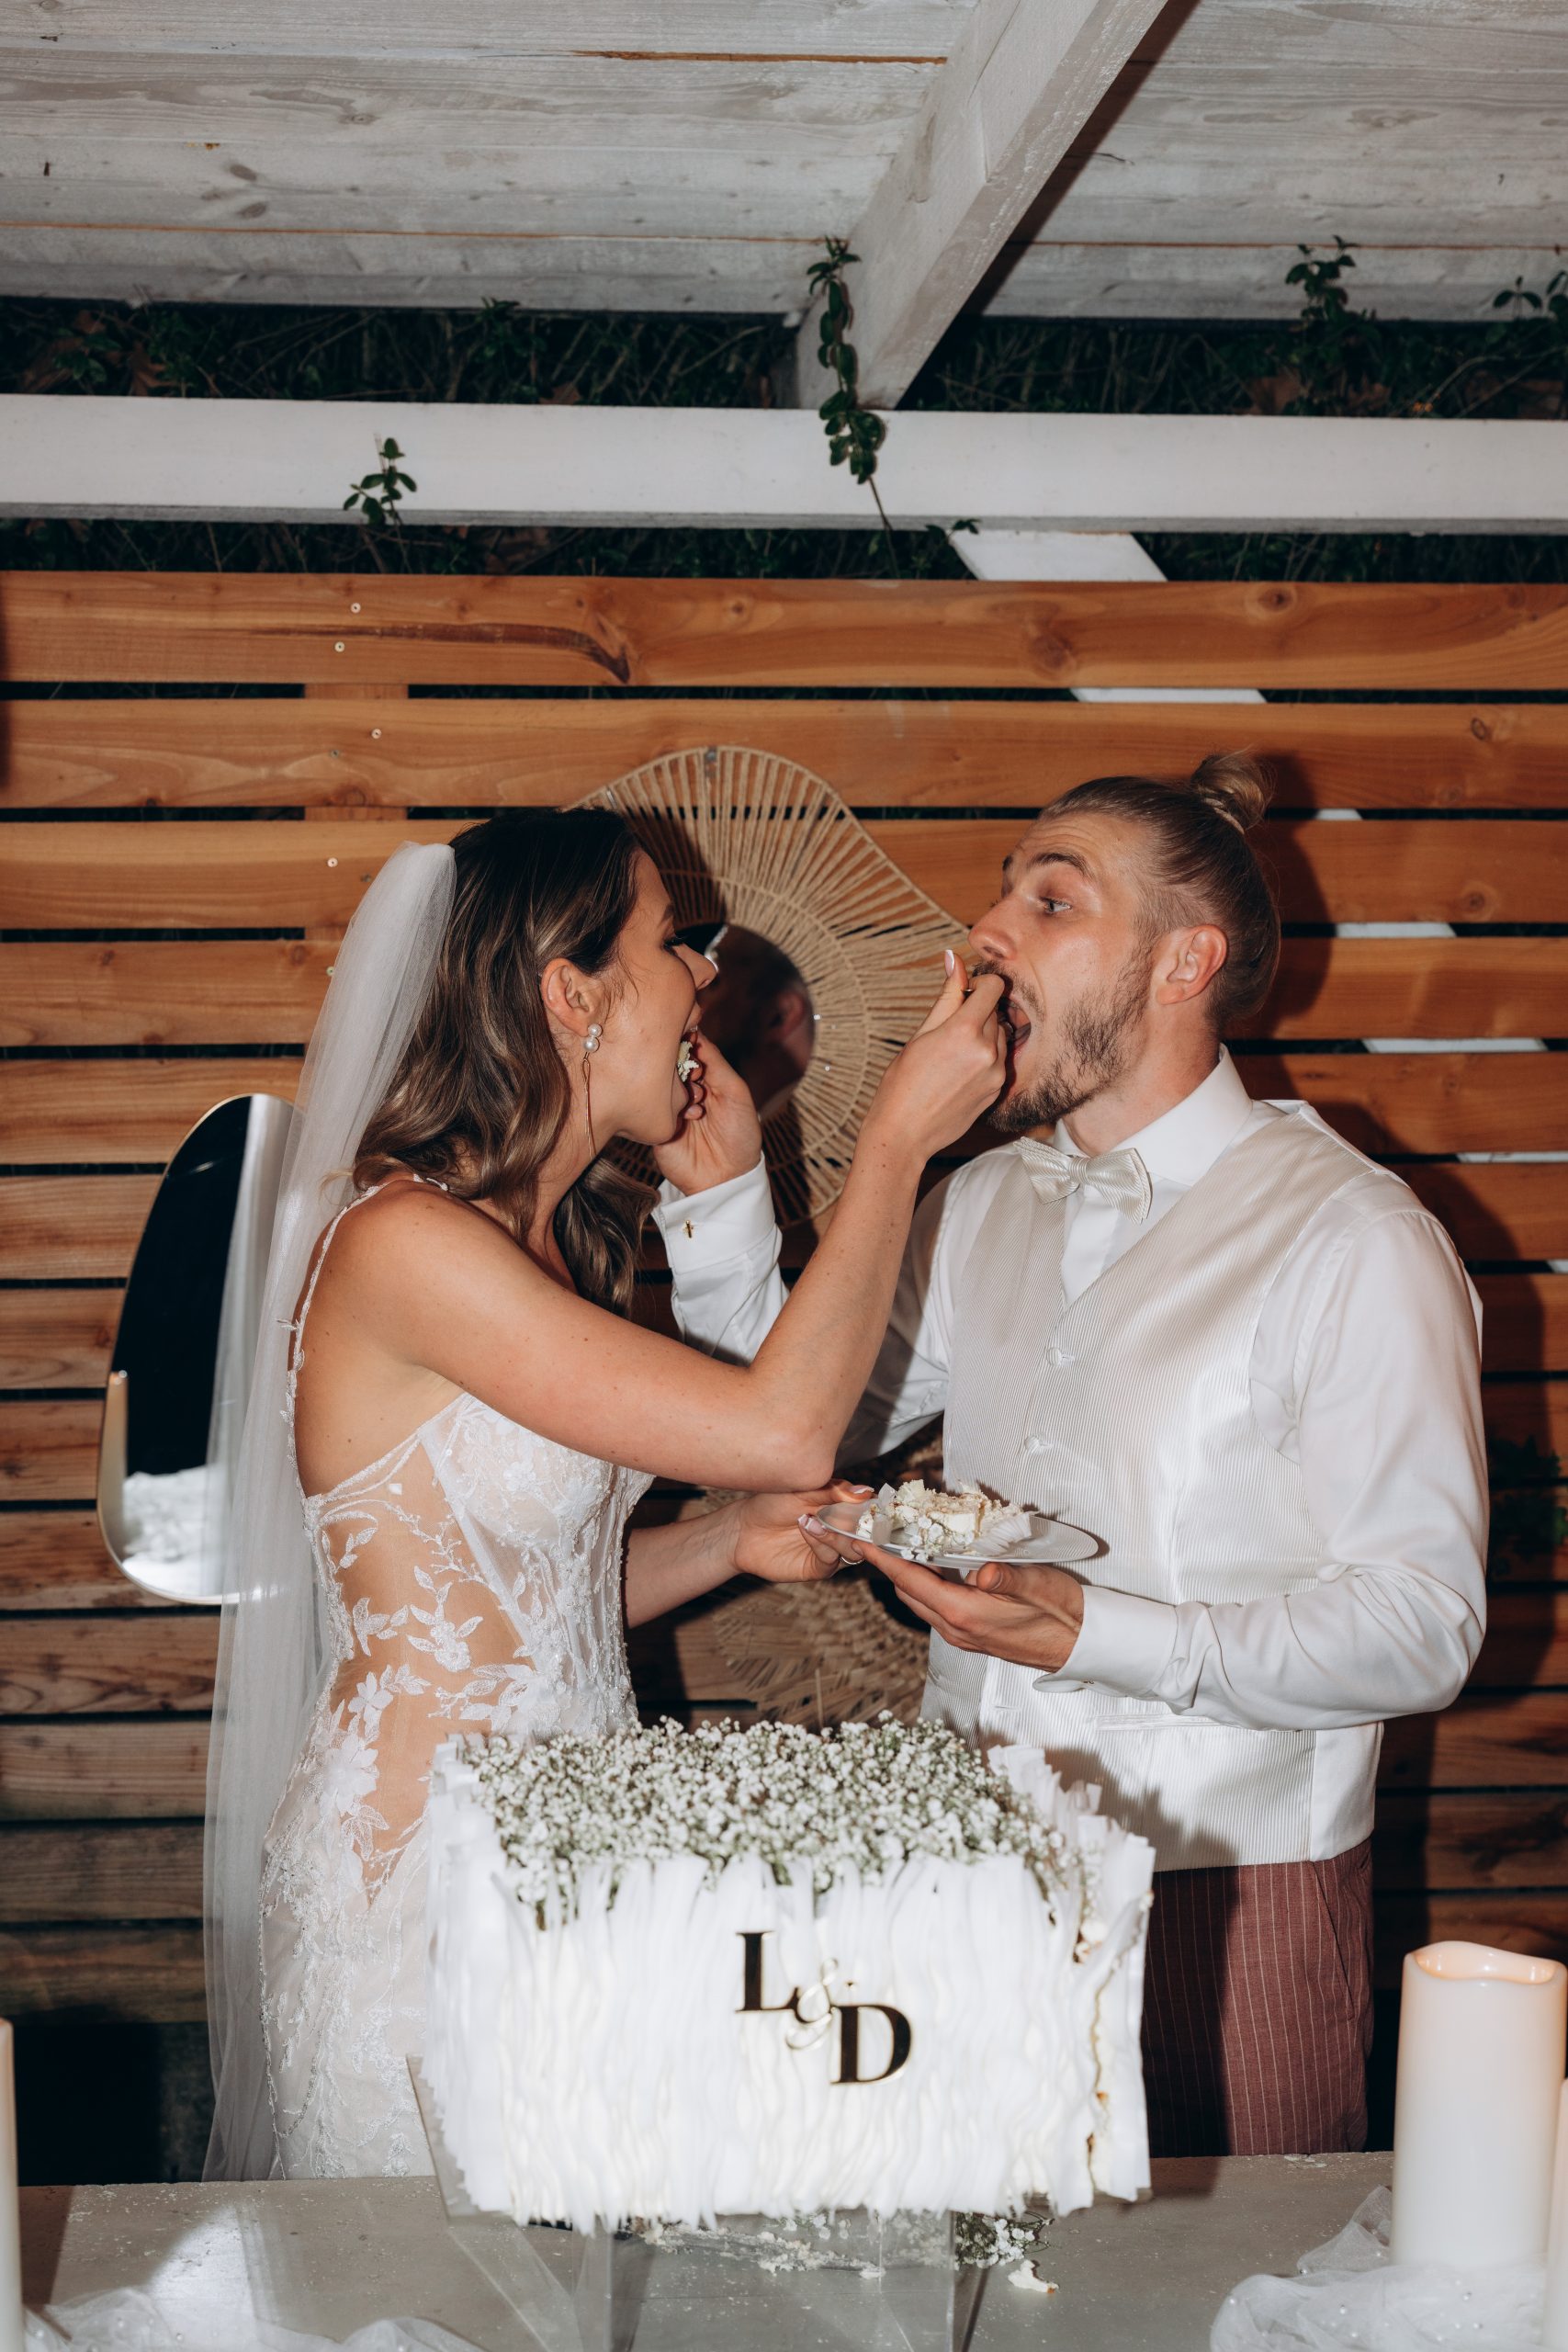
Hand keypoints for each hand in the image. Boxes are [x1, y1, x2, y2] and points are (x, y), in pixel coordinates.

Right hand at [652, 1031, 764, 1196]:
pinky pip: (652, 1107)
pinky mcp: (655, 1125)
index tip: (693, 1046)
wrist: (728, 1178)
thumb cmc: (739, 1134)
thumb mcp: (736, 1092)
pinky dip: (672, 1106)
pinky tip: (690, 1116)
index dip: (689, 1044)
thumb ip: (716, 1061)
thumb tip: (696, 1031)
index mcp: (704, 1078)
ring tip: (698, 1100)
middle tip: (695, 1074)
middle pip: (671, 1062)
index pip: (689, 1049)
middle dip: (682, 1063)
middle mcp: (683, 1089)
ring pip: (660, 1082)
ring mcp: (667, 1107)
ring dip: (680, 1086)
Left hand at [729, 1481, 875, 1584]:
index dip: (873, 1508)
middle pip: (866, 1533)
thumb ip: (835, 1491)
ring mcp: (831, 1550)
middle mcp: (841, 1530)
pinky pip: (831, 1559)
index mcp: (841, 1508)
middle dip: (859, 1523)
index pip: (868, 1510)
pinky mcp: (818, 1567)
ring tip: (814, 1519)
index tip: (874, 1502)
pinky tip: (807, 1528)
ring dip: (838, 1534)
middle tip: (846, 1513)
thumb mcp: (804, 1490)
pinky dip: (822, 1543)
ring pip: (854, 1549)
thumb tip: (865, 1491)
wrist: (744, 1529)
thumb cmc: (771, 1504)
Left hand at [843, 1539, 1084, 1673]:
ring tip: (900, 1543)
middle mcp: (956, 1628)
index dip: (883, 1558)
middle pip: (908, 1591)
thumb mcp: (1036, 1584)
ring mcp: (962, 1634)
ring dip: (907, 1574)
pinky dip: (925, 1584)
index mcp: (965, 1614)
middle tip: (879, 1532)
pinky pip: (936, 1606)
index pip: (911, 1581)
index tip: (862, 1538)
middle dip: (889, 1563)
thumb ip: (1005, 1575)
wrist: (1081, 1644)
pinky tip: (933, 1564)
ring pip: (920, 1599)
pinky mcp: (972, 1633)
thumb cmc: (1061, 1613)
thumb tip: (979, 1569)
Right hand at [861, 955, 1006, 1164]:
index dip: (980, 984)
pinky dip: (985, 1056)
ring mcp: (995, 1072)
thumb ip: (946, 996)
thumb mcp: (921, 1034)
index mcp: (964, 1031)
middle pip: (996, 1011)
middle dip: (977, 1011)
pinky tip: (959, 1071)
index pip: (994, 987)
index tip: (965, 992)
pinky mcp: (997, 1089)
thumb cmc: (902, 1083)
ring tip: (952, 1053)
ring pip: (999, 1035)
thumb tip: (955, 958)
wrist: (905, 1133)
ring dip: (983, 1034)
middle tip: (949, 1028)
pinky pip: (998, 1059)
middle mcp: (986, 1050)